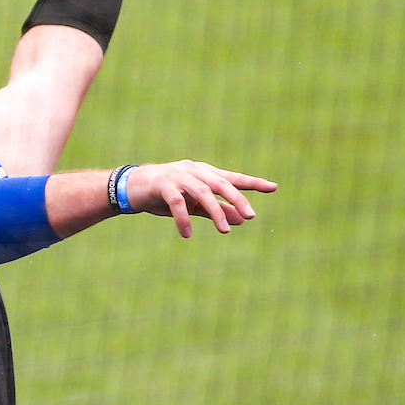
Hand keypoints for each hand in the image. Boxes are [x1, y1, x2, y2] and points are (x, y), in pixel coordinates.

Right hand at [125, 161, 276, 238]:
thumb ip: (216, 210)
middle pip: (221, 183)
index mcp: (204, 173)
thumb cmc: (164, 195)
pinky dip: (183, 218)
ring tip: (225, 231)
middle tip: (251, 216)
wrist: (130, 188)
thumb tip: (242, 220)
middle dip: (237, 199)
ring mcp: (178, 175)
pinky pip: (177, 202)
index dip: (252, 182)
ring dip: (215, 212)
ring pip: (202, 192)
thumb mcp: (194, 205)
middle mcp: (194, 170)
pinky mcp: (162, 184)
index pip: (231, 178)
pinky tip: (187, 234)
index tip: (273, 187)